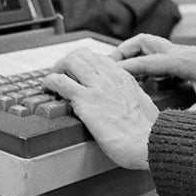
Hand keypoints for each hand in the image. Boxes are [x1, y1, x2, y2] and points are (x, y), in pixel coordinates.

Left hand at [41, 48, 157, 169]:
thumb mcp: (143, 102)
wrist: (147, 140)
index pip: (97, 58)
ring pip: (69, 61)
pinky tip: (48, 90)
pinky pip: (60, 82)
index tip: (77, 74)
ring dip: (56, 69)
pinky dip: (49, 82)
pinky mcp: (85, 100)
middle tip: (61, 76)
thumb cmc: (147, 130)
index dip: (83, 64)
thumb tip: (130, 98)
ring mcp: (96, 86)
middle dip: (67, 63)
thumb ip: (132, 95)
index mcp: (122, 75)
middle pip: (80, 54)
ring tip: (51, 82)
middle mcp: (108, 75)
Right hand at [111, 34, 195, 111]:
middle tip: (106, 67)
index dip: (127, 67)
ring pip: (149, 44)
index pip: (149, 62)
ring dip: (133, 54)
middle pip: (143, 42)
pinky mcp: (183, 56)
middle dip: (123, 51)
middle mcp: (179, 53)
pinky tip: (141, 78)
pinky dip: (145, 61)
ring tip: (117, 72)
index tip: (107, 73)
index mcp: (184, 62)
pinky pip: (157, 54)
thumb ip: (195, 119)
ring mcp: (181, 52)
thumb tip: (174, 134)